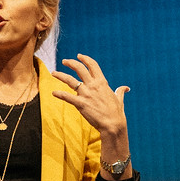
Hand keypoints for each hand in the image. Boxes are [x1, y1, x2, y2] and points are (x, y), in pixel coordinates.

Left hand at [53, 54, 130, 169]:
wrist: (113, 124)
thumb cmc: (116, 112)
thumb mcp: (119, 99)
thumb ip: (120, 91)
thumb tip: (126, 88)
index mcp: (102, 82)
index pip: (93, 65)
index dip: (85, 59)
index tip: (79, 56)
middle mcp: (93, 85)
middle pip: (79, 69)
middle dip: (71, 63)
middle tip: (65, 61)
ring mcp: (86, 94)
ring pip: (70, 80)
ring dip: (60, 75)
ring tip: (53, 73)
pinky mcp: (81, 104)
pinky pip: (67, 97)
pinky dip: (59, 94)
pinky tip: (53, 93)